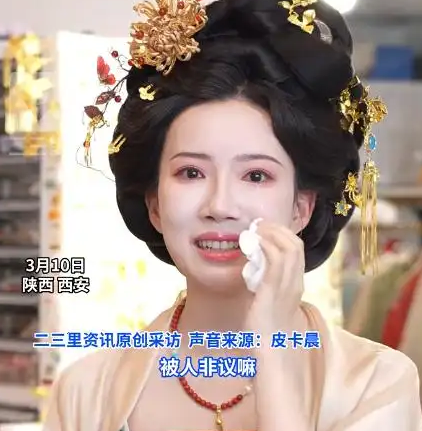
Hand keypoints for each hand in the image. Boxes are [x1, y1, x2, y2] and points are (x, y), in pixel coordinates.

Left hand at [244, 221, 304, 335]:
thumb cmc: (267, 326)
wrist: (271, 350)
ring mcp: (287, 286)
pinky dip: (266, 247)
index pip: (296, 249)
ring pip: (289, 249)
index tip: (265, 228)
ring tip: (255, 230)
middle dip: (277, 229)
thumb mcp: (270, 298)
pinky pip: (275, 262)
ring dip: (271, 234)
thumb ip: (266, 280)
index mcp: (295, 282)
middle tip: (258, 224)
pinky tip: (254, 244)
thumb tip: (253, 264)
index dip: (282, 233)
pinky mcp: (273, 291)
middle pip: (295, 244)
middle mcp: (295, 282)